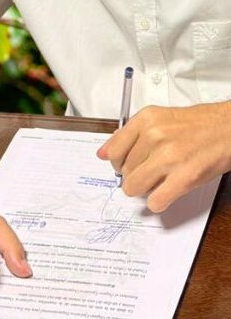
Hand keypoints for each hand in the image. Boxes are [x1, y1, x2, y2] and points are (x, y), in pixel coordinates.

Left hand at [96, 102, 230, 212]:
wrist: (228, 129)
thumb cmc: (196, 125)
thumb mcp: (158, 119)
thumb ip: (129, 135)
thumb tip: (103, 154)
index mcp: (145, 120)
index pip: (112, 150)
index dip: (115, 163)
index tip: (121, 166)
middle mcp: (154, 136)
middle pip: (123, 170)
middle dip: (133, 176)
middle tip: (147, 173)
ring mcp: (168, 157)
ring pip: (133, 187)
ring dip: (142, 190)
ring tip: (155, 183)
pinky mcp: (184, 177)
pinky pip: (156, 200)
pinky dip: (157, 202)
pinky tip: (165, 193)